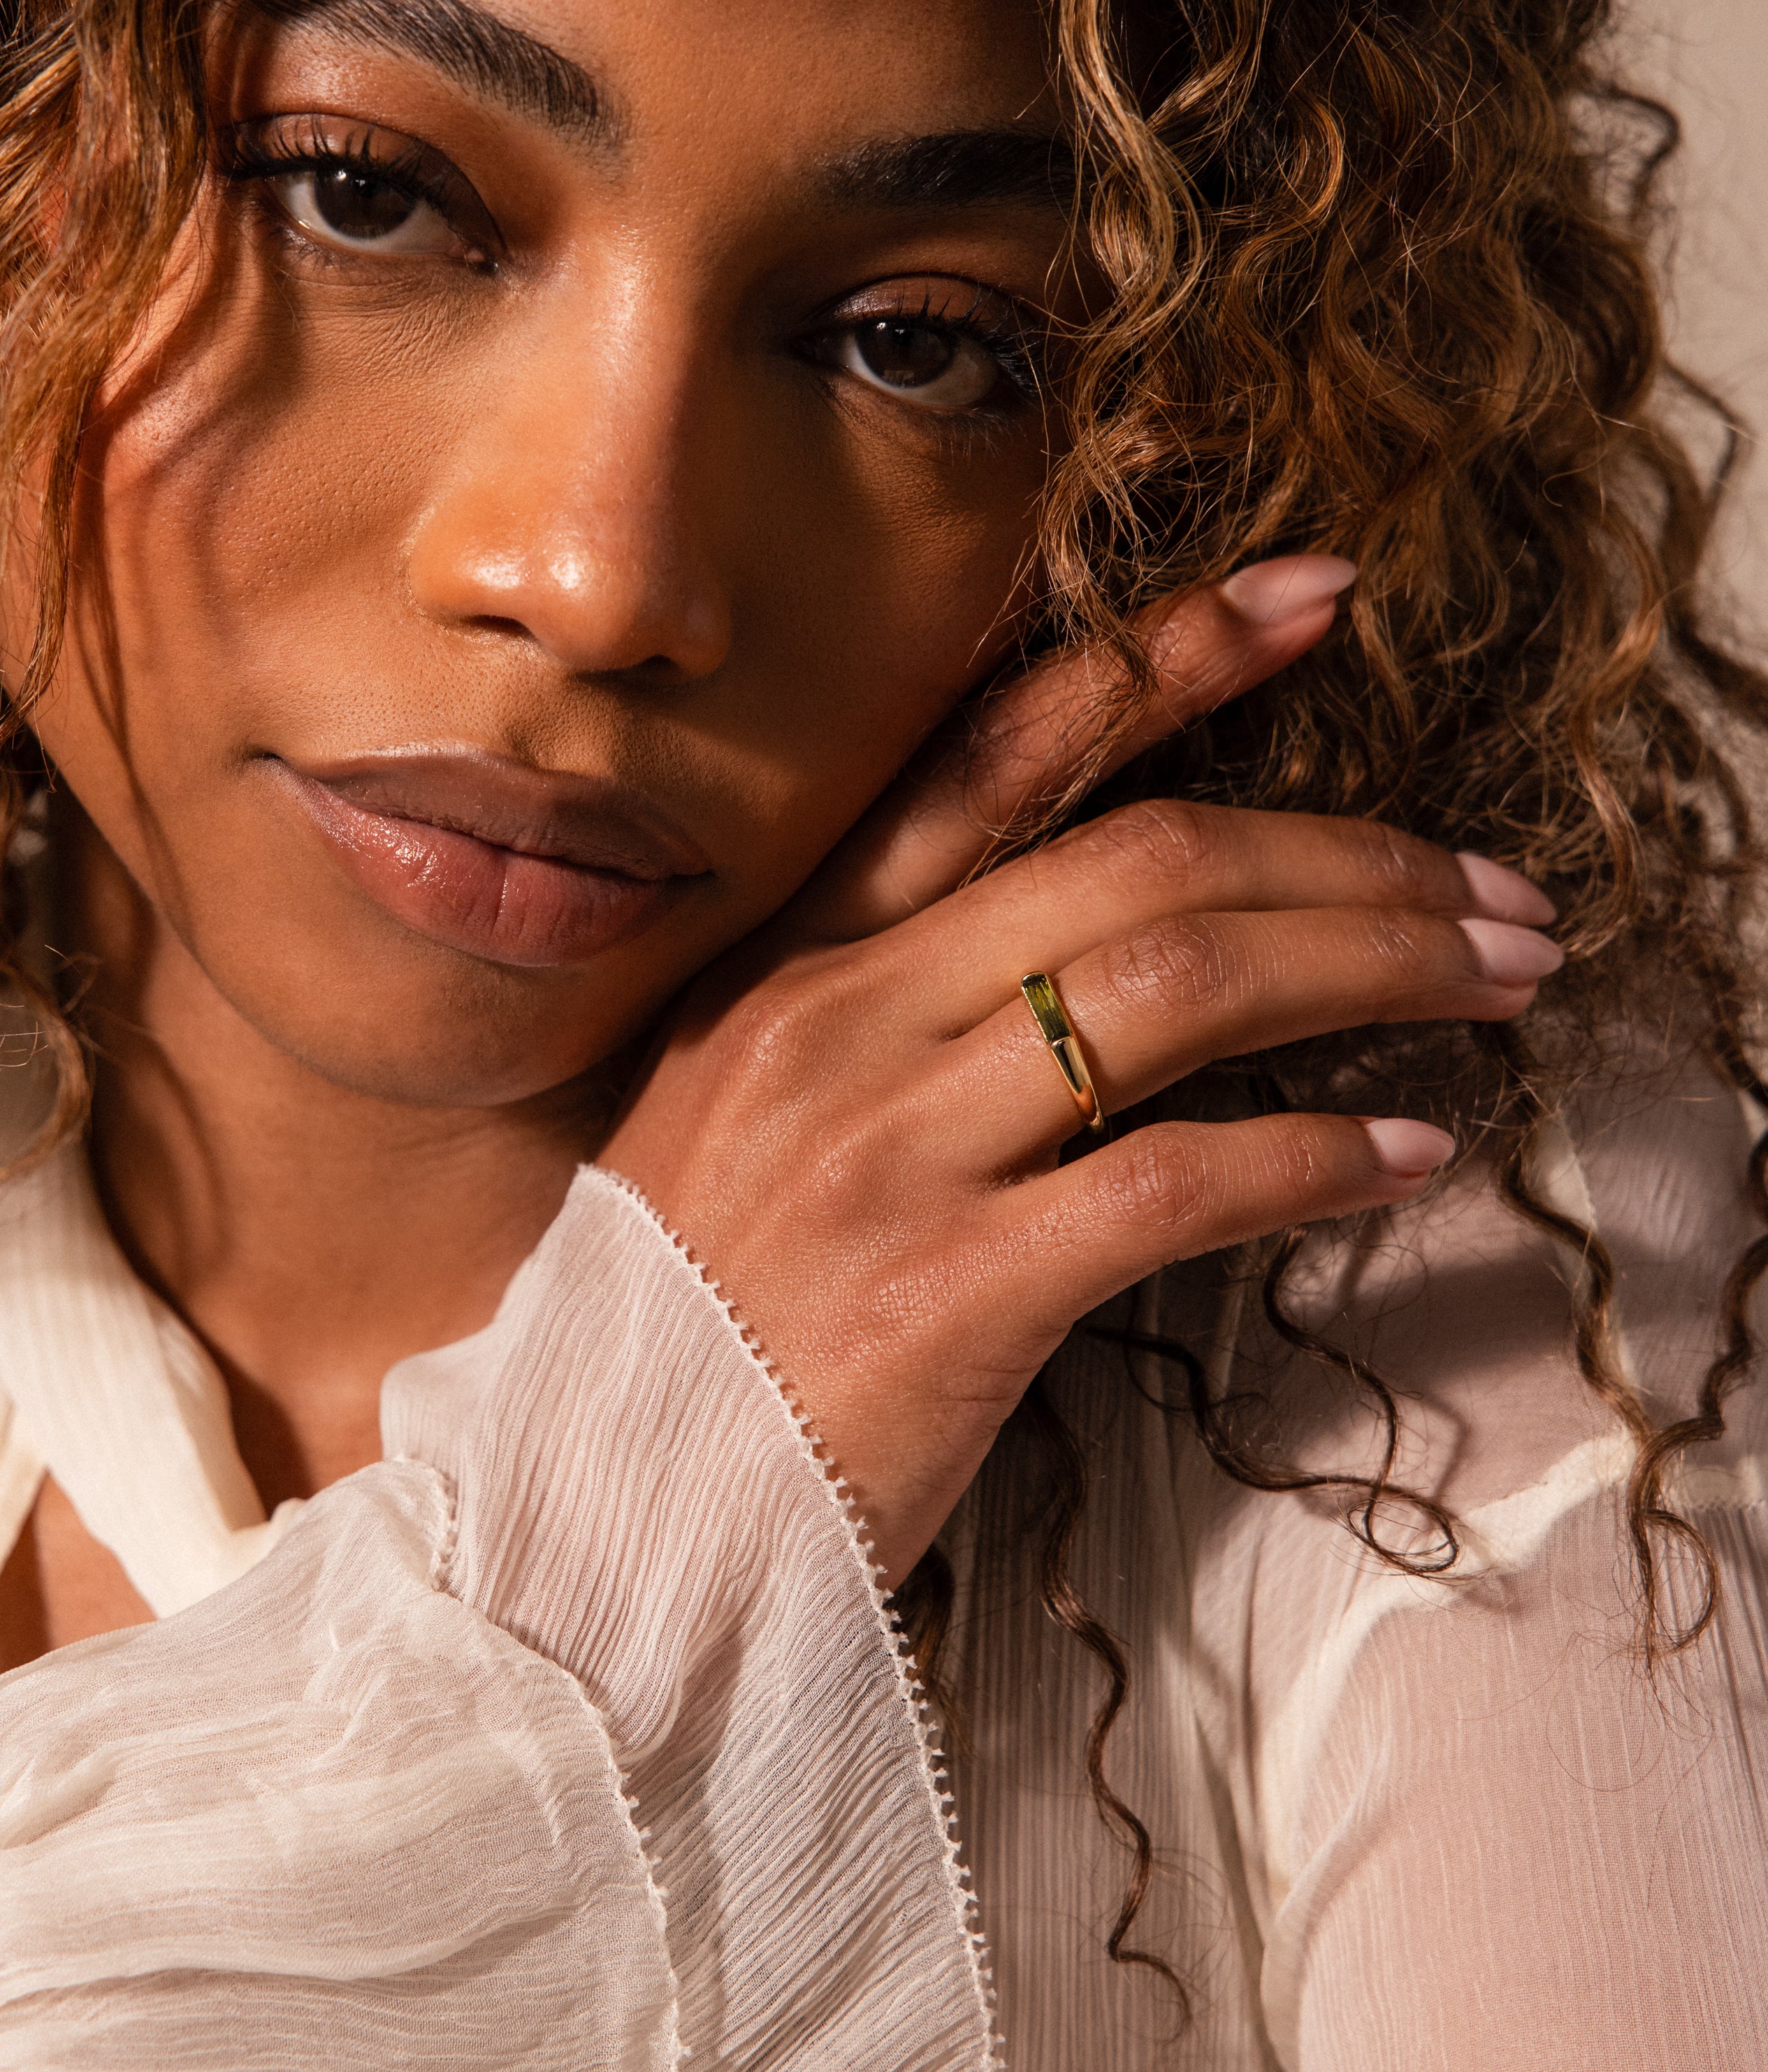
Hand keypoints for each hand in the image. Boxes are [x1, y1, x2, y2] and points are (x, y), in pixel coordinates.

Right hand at [602, 556, 1560, 1582]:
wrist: (608, 1508)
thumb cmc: (700, 1317)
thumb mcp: (754, 1117)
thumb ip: (897, 1023)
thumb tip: (1104, 967)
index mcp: (794, 961)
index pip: (997, 761)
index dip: (1165, 660)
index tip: (1311, 596)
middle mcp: (839, 1021)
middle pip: (1141, 865)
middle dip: (1347, 853)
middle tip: (1491, 884)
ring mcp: (887, 1148)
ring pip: (1176, 989)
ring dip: (1371, 966)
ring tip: (1497, 973)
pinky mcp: (949, 1286)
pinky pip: (1174, 1181)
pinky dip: (1316, 1158)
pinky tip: (1409, 1153)